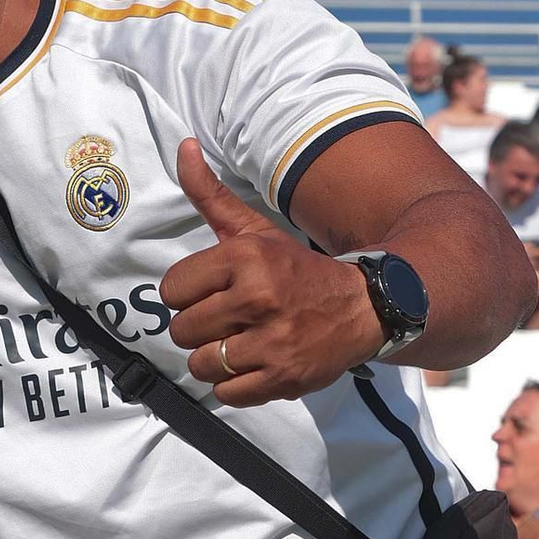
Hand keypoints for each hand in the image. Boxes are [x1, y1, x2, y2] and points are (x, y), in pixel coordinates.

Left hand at [159, 139, 381, 402]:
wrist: (366, 306)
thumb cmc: (296, 269)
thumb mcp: (255, 230)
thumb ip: (211, 194)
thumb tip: (183, 146)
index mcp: (245, 258)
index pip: (172, 290)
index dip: (188, 295)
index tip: (214, 293)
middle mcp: (257, 298)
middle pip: (182, 330)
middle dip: (200, 328)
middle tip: (230, 320)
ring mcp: (271, 341)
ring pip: (201, 364)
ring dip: (215, 359)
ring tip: (242, 343)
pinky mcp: (283, 378)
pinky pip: (226, 392)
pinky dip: (235, 384)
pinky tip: (256, 364)